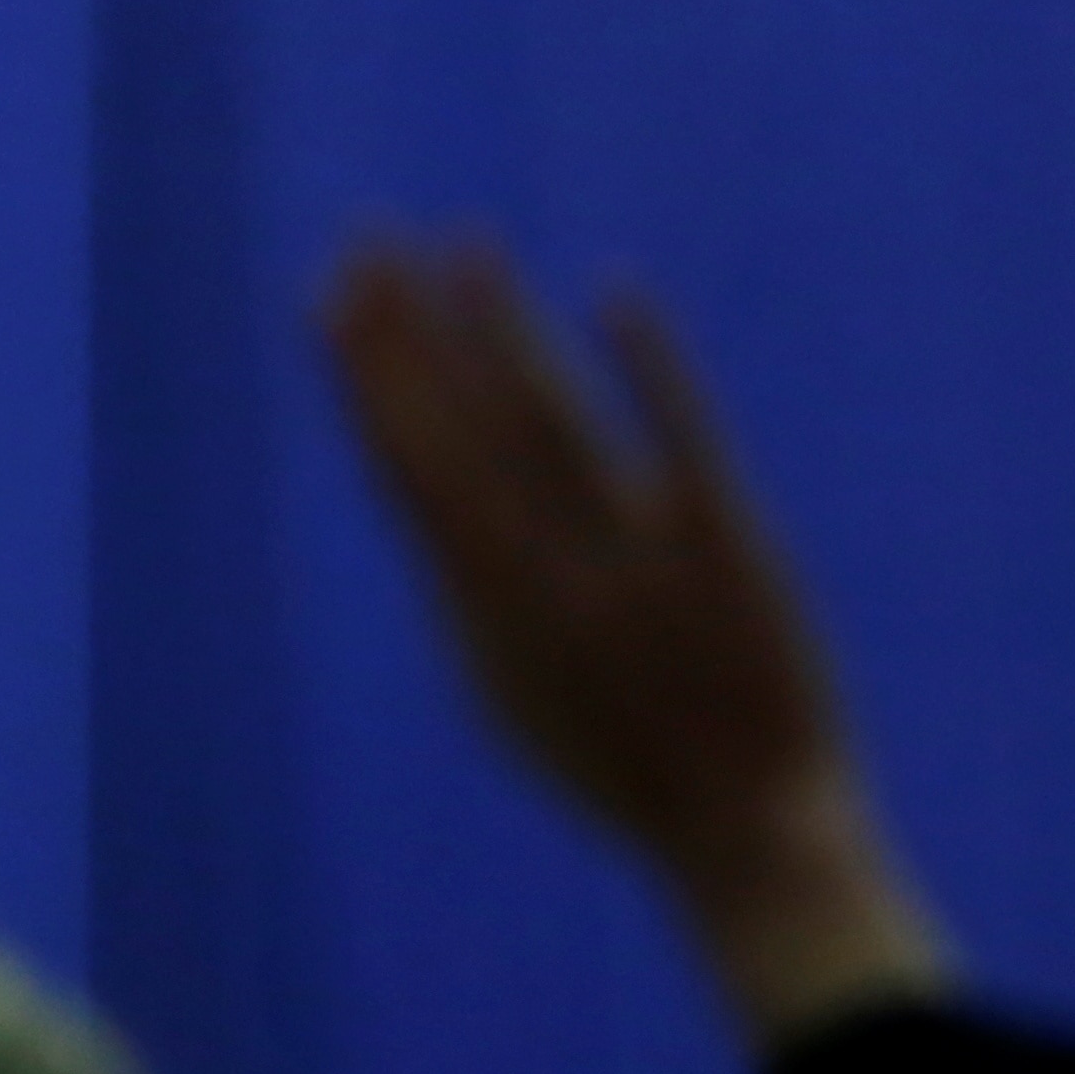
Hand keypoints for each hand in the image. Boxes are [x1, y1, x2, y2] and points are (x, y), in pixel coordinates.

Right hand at [319, 236, 951, 1046]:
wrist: (747, 836)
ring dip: (501, 332)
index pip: (408, 470)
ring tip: (464, 243)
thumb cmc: (618, 767)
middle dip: (410, 333)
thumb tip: (419, 490)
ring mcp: (637, 563)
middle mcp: (546, 578)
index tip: (327, 300)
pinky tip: (613, 293)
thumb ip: (465, 590)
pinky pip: (682, 440)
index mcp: (484, 611)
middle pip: (464, 432)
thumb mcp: (508, 695)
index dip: (364, 381)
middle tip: (367, 238)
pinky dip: (648, 366)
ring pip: (552, 425)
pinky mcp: (730, 549)